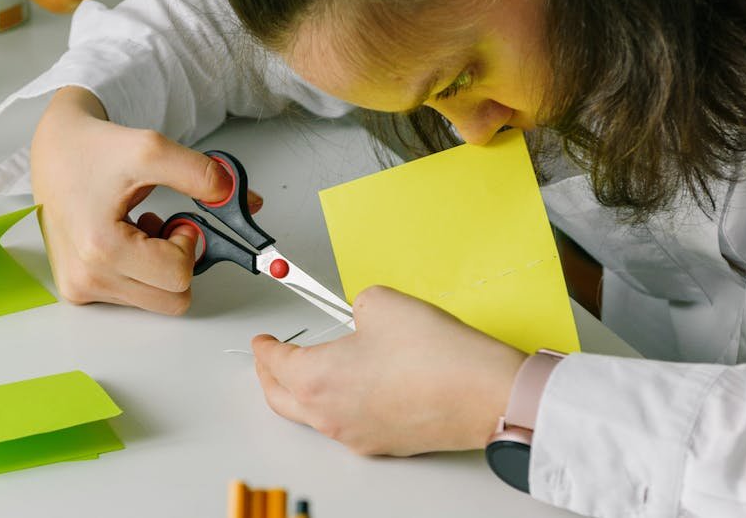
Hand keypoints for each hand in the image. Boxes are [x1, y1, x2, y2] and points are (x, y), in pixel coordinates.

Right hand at [31, 86, 261, 313]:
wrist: (55, 149)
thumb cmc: (95, 150)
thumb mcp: (152, 149)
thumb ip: (200, 173)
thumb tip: (238, 198)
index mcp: (101, 247)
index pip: (178, 275)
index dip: (190, 244)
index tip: (178, 220)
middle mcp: (87, 277)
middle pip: (173, 300)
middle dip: (180, 262)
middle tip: (164, 227)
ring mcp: (80, 287)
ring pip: (156, 301)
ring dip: (161, 267)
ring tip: (140, 230)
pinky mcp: (78, 289)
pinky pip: (134, 297)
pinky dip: (142, 271)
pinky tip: (127, 240)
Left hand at [253, 286, 525, 455]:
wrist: (484, 394)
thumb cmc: (436, 355)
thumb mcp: (380, 303)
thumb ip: (355, 306)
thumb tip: (358, 316)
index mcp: (316, 378)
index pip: (273, 361)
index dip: (263, 346)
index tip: (261, 340)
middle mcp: (329, 414)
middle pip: (280, 397)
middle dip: (269, 375)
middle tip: (268, 359)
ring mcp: (355, 434)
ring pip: (311, 415)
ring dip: (302, 391)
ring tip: (312, 368)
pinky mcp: (382, 443)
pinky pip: (344, 424)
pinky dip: (335, 404)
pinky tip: (355, 384)